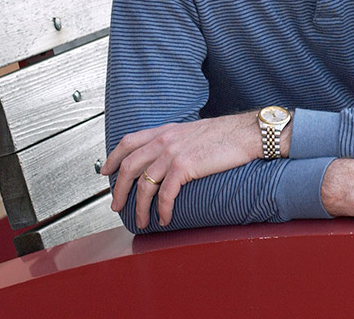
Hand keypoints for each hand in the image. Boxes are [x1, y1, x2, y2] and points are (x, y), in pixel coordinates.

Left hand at [101, 113, 264, 228]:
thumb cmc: (227, 135)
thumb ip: (177, 142)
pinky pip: (165, 194)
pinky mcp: (185, 166)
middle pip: (130, 166)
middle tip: (116, 206)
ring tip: (141, 221)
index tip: (106, 172)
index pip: (128, 141)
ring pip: (144, 184)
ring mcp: (173, 153)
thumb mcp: (193, 132)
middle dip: (119, 190)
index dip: (113, 158)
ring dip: (139, 207)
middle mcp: (165, 140)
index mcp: (166, 131)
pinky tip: (164, 218)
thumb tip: (168, 158)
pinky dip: (162, 210)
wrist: (247, 133)